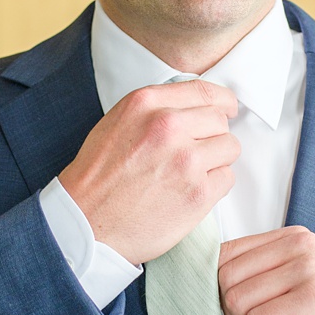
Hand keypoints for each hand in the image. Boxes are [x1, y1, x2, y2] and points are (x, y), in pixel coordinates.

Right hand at [57, 81, 241, 264]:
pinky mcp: (198, 192)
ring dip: (215, 161)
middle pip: (220, 120)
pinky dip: (213, 186)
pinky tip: (187, 192)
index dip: (221, 102)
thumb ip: (155, 110)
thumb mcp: (116, 124)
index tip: (225, 110)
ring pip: (230, 147)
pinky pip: (226, 178)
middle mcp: (168, 126)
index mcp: (146, 104)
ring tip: (187, 175)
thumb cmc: (96, 178)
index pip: (204, 91)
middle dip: (211, 136)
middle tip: (191, 155)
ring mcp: (186, 160)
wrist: (84, 223)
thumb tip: (195, 108)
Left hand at [217, 227, 314, 314]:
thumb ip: (254, 274)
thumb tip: (204, 279)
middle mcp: (299, 245)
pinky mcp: (312, 297)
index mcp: (290, 237)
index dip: (224, 291)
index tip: (250, 311)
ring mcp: (308, 268)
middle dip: (234, 314)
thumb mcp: (287, 287)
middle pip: (225, 278)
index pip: (224, 254)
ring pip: (237, 301)